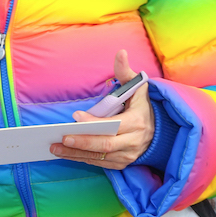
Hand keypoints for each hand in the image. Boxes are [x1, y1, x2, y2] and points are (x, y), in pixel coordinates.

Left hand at [53, 50, 153, 168]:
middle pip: (106, 145)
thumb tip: (120, 53)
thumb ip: (126, 72)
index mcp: (137, 122)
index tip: (76, 117)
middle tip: (61, 138)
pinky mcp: (122, 163)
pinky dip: (82, 159)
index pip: (114, 125)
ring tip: (55, 148)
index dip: (94, 123)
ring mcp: (128, 155)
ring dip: (76, 154)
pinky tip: (67, 154)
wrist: (160, 133)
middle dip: (82, 142)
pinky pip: (100, 163)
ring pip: (100, 157)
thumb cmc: (142, 108)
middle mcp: (133, 141)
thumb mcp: (138, 88)